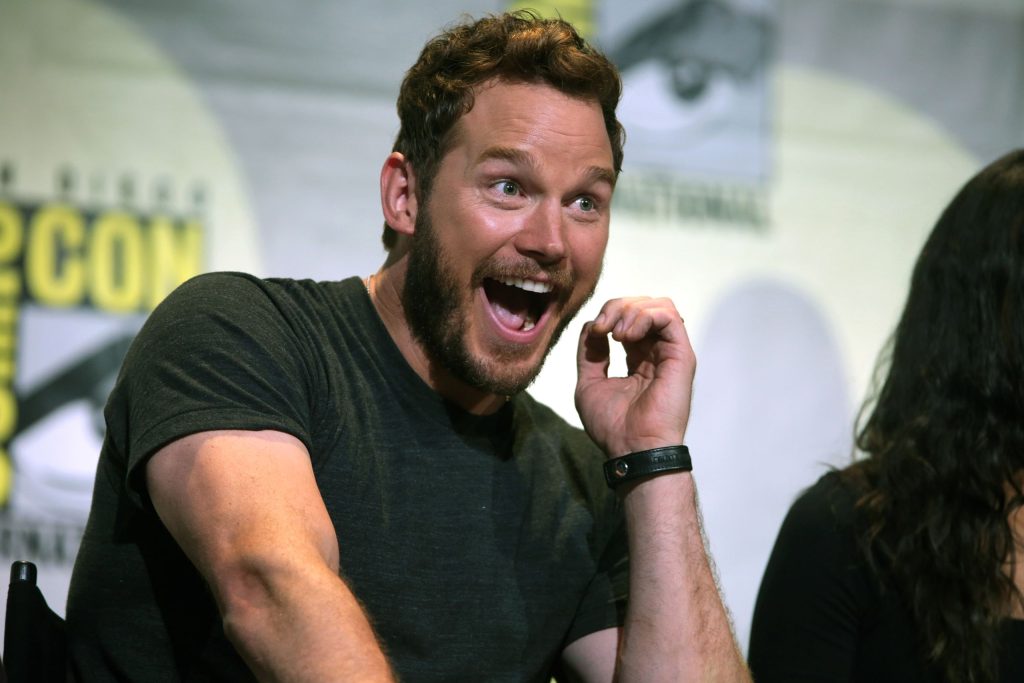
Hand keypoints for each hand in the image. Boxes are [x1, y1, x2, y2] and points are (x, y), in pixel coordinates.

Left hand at [575, 297, 694, 457]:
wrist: (631, 448)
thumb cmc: (613, 426)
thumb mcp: (589, 382)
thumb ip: (590, 353)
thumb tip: (592, 325)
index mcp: (638, 358)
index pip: (629, 317)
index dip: (608, 315)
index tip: (594, 332)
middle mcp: (657, 352)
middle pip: (643, 305)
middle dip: (617, 307)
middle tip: (602, 327)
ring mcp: (671, 353)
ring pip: (659, 305)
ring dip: (630, 309)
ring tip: (615, 333)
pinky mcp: (681, 355)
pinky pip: (669, 316)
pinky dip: (644, 316)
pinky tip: (626, 335)